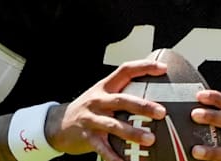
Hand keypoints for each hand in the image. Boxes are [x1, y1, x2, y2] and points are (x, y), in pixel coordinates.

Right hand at [44, 59, 167, 160]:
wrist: (57, 124)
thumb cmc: (89, 109)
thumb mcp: (102, 96)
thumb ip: (122, 94)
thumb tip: (155, 94)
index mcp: (105, 87)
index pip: (125, 71)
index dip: (144, 67)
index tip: (163, 68)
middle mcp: (98, 100)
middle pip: (122, 100)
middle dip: (143, 106)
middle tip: (161, 112)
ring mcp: (91, 118)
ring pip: (114, 125)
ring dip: (132, 133)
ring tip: (150, 139)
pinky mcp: (87, 136)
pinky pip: (102, 148)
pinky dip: (114, 157)